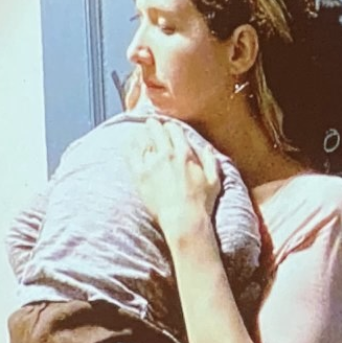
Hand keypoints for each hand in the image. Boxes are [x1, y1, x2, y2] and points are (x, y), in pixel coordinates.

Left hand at [132, 122, 218, 237]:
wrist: (183, 220)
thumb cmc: (201, 203)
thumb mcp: (214, 180)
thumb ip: (211, 161)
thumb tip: (207, 148)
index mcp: (185, 153)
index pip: (174, 131)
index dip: (170, 126)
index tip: (167, 127)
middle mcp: (167, 155)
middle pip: (157, 132)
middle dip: (154, 125)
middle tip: (150, 123)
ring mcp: (151, 165)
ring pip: (143, 141)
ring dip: (141, 133)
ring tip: (139, 130)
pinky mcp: (140, 176)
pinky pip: (131, 156)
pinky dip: (129, 146)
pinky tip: (127, 141)